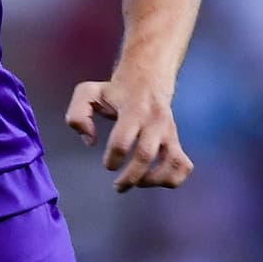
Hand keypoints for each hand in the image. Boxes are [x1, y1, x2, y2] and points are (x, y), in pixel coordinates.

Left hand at [65, 76, 193, 191]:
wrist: (149, 75)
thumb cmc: (115, 90)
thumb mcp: (89, 92)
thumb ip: (78, 115)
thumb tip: (90, 142)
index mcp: (133, 110)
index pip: (122, 141)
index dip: (113, 159)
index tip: (108, 164)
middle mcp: (154, 121)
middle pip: (145, 155)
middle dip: (130, 177)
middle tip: (118, 186)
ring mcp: (169, 131)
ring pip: (172, 162)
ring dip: (155, 180)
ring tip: (139, 183)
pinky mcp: (176, 140)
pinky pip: (183, 165)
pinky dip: (173, 179)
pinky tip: (155, 180)